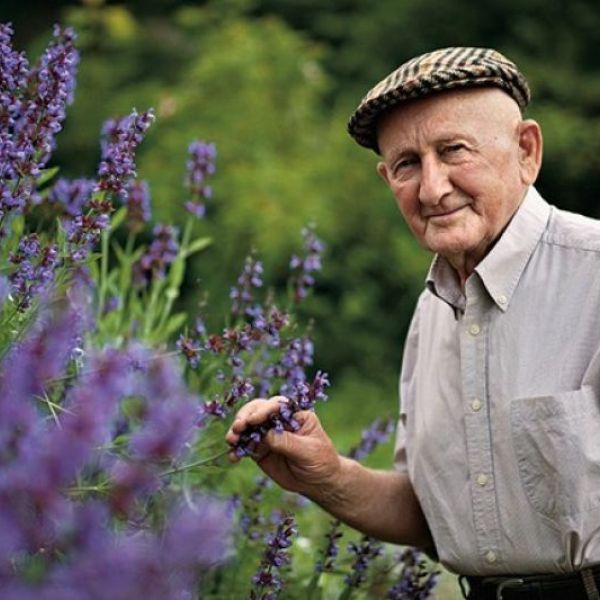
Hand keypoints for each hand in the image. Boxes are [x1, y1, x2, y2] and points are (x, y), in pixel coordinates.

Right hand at [225, 396, 341, 497]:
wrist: (318, 482)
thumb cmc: (320, 460)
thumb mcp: (308, 451)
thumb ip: (287, 442)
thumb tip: (266, 434)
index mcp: (294, 414)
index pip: (276, 405)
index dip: (263, 410)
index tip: (253, 420)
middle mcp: (278, 420)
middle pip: (257, 411)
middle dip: (245, 417)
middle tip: (238, 428)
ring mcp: (267, 434)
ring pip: (247, 427)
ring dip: (237, 432)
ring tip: (231, 441)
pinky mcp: (260, 449)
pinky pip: (245, 446)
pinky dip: (237, 450)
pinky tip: (233, 457)